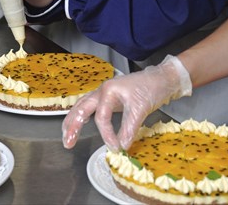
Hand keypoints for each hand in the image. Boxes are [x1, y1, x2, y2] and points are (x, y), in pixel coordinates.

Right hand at [62, 55, 191, 150]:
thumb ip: (129, 129)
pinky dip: (81, 116)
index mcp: (108, 91)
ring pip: (82, 107)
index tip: (116, 148)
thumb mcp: (140, 109)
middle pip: (81, 109)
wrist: (161, 78)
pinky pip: (89, 107)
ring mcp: (103, 93)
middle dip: (72, 126)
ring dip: (73, 121)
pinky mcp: (107, 98)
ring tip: (66, 135)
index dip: (107, 135)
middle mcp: (101, 91)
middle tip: (68, 142)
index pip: (102, 118)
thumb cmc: (151, 88)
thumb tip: (122, 147)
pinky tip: (79, 124)